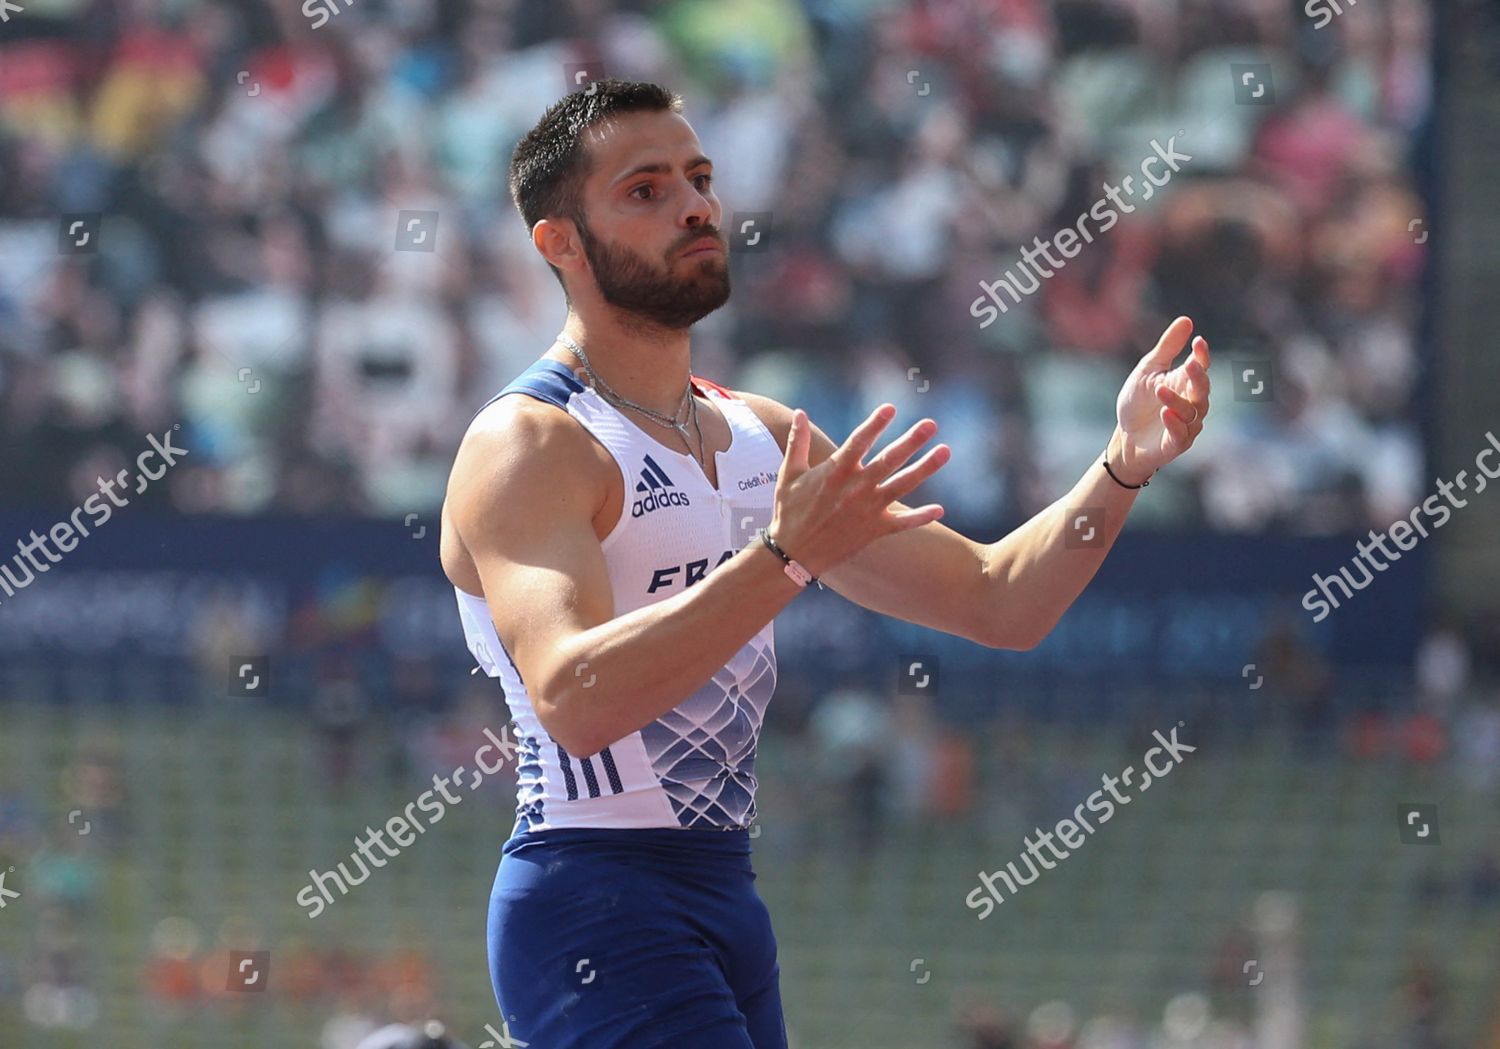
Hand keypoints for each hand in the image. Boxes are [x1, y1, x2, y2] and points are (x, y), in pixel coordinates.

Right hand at [768, 405, 948, 576]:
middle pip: (890, 459)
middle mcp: (856, 488)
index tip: (891, 408)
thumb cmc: (788, 511)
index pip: (860, 440)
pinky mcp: (874, 530)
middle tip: (931, 424)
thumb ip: (797, 442)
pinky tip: (940, 510)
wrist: (793, 553)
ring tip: (946, 451)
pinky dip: (921, 517)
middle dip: (912, 440)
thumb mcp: (789, 473)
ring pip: (903, 484)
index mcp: (836, 471)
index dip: (876, 423)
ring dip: (926, 467)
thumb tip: (800, 412)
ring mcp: (868, 509)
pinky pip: (902, 524)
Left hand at [1112, 316, 1210, 481]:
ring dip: (1177, 401)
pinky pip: (1182, 434)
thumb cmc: (1138, 401)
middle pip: (1203, 389)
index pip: (1200, 367)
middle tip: (1189, 365)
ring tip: (1159, 391)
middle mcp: (1192, 403)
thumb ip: (1168, 347)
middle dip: (1198, 377)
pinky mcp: (1176, 443)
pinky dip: (1175, 424)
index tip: (1198, 341)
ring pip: (1192, 411)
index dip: (1202, 355)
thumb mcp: (1148, 370)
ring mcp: (1187, 424)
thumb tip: (1187, 320)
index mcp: (1185, 382)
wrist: (1124, 436)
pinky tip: (1166, 414)